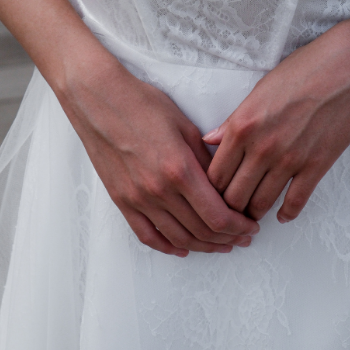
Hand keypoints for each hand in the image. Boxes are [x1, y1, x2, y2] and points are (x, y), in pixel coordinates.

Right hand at [57, 44, 259, 256]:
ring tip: (221, 245)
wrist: (98, 100)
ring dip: (203, 246)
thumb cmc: (143, 104)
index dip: (238, 226)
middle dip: (228, 238)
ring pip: (177, 238)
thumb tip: (226, 184)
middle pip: (201, 231)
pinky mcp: (121, 201)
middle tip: (242, 237)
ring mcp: (137, 199)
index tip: (251, 226)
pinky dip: (167, 247)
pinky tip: (183, 249)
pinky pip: (147, 235)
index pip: (217, 215)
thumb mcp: (185, 126)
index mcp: (180, 170)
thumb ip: (206, 160)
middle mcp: (158, 191)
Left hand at [203, 18, 349, 222]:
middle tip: (229, 211)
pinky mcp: (315, 166)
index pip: (214, 175)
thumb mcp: (258, 91)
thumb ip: (232, 121)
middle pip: (233, 196)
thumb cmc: (302, 71)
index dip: (209, 191)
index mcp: (242, 127)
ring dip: (254, 214)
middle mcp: (261, 147)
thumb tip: (209, 140)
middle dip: (228, 208)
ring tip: (252, 216)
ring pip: (261, 203)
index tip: (212, 195)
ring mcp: (289, 160)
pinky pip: (295, 201)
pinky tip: (283, 215)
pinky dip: (287, 213)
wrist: (346, 70)